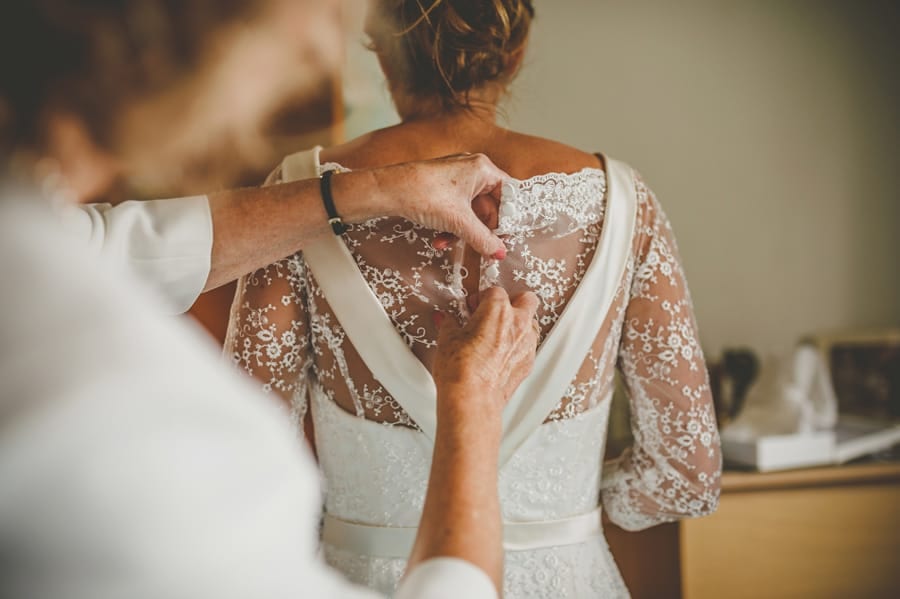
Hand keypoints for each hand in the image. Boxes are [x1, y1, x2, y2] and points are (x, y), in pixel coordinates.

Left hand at [368, 153, 507, 259]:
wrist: (388, 190)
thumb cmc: (424, 194)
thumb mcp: (459, 222)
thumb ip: (483, 239)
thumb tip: (499, 253)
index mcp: (483, 169)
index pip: (508, 195)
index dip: (508, 218)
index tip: (504, 238)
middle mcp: (472, 170)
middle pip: (489, 206)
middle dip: (480, 230)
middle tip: (480, 249)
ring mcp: (456, 178)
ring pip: (470, 212)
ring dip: (462, 232)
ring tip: (449, 245)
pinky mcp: (442, 188)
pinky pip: (456, 210)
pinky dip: (451, 226)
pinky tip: (439, 240)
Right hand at [432, 287, 539, 432]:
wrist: (472, 398)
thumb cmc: (460, 368)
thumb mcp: (447, 339)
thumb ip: (449, 324)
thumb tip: (445, 320)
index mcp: (498, 310)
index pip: (495, 291)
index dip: (482, 298)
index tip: (472, 307)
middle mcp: (518, 323)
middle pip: (526, 299)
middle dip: (513, 302)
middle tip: (494, 312)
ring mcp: (526, 344)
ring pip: (531, 323)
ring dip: (518, 324)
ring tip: (497, 335)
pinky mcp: (528, 363)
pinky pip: (528, 347)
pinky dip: (518, 347)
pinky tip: (500, 356)